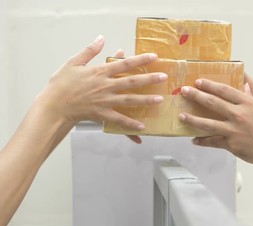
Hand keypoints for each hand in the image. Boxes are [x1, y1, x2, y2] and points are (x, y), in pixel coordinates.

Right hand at [36, 35, 166, 129]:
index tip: (154, 57)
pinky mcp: (102, 114)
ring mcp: (105, 101)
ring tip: (160, 100)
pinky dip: (131, 124)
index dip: (140, 60)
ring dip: (146, 100)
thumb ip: (89, 51)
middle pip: (132, 81)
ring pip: (130, 100)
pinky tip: (142, 126)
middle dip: (149, 79)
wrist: (54, 105)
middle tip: (164, 77)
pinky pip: (119, 119)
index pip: (124, 64)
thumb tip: (101, 38)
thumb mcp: (73, 62)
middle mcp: (106, 86)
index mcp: (100, 72)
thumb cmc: (61, 84)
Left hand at [179, 79, 252, 168]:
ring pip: (208, 124)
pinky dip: (203, 141)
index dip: (210, 85)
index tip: (199, 81)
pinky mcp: (232, 144)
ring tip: (181, 116)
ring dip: (193, 119)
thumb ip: (252, 97)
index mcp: (247, 103)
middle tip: (184, 91)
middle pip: (213, 103)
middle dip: (196, 96)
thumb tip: (245, 85)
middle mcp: (239, 115)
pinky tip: (194, 140)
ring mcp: (234, 130)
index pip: (225, 90)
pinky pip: (213, 142)